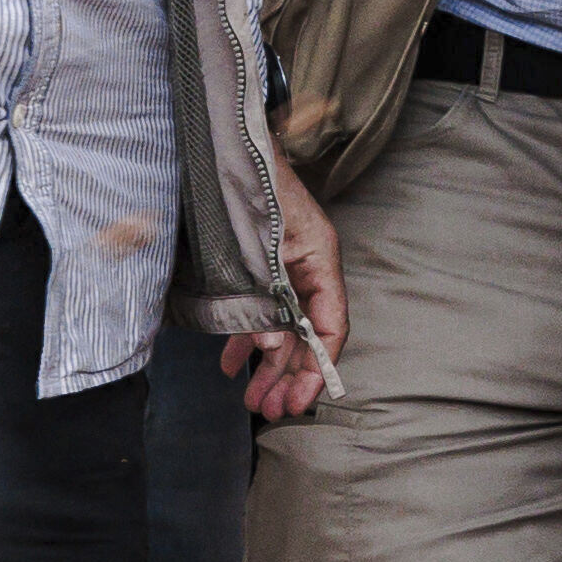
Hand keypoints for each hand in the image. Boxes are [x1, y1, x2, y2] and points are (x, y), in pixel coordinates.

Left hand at [223, 188, 350, 420]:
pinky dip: (246, 342)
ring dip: (269, 368)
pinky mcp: (259, 271)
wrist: (229, 151)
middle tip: (273, 411)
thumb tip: (271, 347)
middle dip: (290, 377)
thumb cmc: (251, 188)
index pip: (332, 325)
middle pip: (307, 336)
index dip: (318, 367)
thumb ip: (265, 297)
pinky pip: (259, 315)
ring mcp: (283, 271)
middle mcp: (307, 269)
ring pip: (282, 330)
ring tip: (253, 402)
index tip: (301, 400)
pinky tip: (230, 365)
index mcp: (319, 260)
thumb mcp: (260, 245)